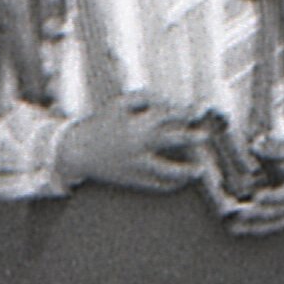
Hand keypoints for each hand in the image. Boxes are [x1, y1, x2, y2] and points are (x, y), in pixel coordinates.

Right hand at [57, 95, 200, 195]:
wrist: (78, 150)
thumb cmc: (101, 123)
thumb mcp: (119, 103)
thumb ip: (145, 98)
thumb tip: (169, 102)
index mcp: (135, 122)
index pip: (167, 114)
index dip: (184, 111)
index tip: (197, 111)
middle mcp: (138, 144)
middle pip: (173, 139)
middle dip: (193, 137)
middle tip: (206, 136)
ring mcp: (136, 164)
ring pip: (168, 170)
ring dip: (187, 171)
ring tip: (200, 170)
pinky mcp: (133, 180)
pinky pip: (157, 185)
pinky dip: (171, 184)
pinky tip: (181, 181)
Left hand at [214, 139, 283, 233]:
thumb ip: (273, 149)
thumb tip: (254, 147)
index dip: (272, 198)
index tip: (257, 197)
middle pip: (279, 213)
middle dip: (258, 215)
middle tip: (239, 214)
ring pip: (276, 224)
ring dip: (255, 227)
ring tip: (235, 228)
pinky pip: (275, 226)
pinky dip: (258, 228)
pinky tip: (240, 230)